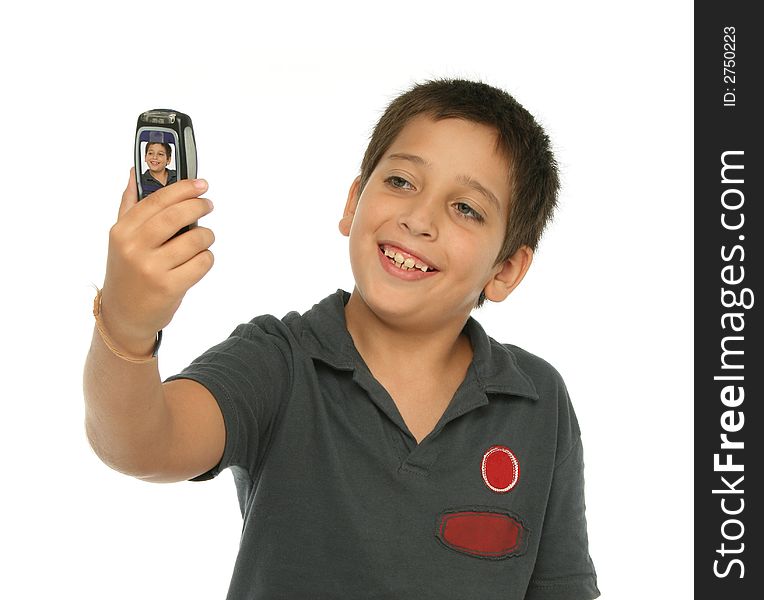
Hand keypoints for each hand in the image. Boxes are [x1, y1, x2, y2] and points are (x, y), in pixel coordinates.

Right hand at [99, 169, 214, 355]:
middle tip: (208, 205)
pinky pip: (202, 263)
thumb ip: (129, 205)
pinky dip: (206, 258)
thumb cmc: (126, 273)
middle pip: (177, 215)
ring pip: (195, 240)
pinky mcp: (170, 287)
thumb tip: (135, 173)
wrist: (124, 316)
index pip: (157, 200)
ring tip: (203, 239)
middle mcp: (134, 248)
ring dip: (206, 236)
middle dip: (199, 206)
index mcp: (122, 231)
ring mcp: (152, 269)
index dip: (182, 188)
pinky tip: (198, 261)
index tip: (200, 183)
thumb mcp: (120, 239)